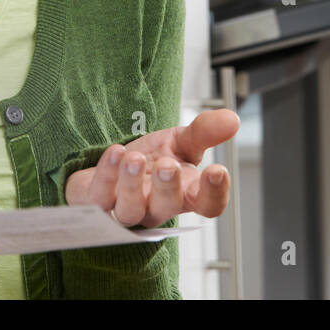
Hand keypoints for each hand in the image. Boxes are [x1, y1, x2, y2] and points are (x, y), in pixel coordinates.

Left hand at [63, 108, 239, 227]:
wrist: (112, 165)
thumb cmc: (151, 160)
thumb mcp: (181, 141)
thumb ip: (205, 132)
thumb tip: (231, 119)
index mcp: (184, 193)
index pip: (207, 204)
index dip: (215, 194)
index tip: (218, 171)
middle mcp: (157, 206)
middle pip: (167, 208)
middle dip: (167, 188)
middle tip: (168, 166)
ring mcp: (127, 208)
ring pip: (131, 209)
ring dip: (132, 185)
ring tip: (134, 158)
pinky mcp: (97, 204)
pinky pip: (100, 198)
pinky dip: (106, 175)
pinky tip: (115, 152)